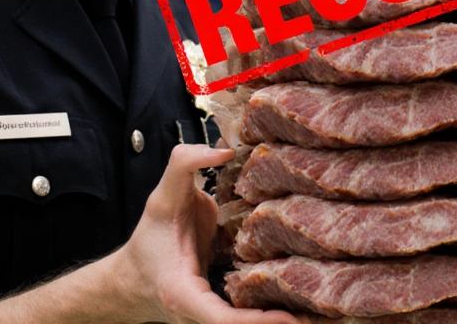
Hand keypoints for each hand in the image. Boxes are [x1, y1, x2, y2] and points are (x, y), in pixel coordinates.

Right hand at [113, 144, 307, 323]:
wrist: (133, 277)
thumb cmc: (148, 241)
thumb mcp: (160, 197)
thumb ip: (185, 164)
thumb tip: (224, 150)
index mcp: (184, 295)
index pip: (223, 321)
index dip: (258, 322)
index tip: (288, 317)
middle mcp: (199, 316)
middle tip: (322, 315)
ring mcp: (211, 319)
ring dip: (281, 322)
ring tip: (324, 314)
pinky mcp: (224, 312)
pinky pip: (249, 317)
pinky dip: (272, 314)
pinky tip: (304, 305)